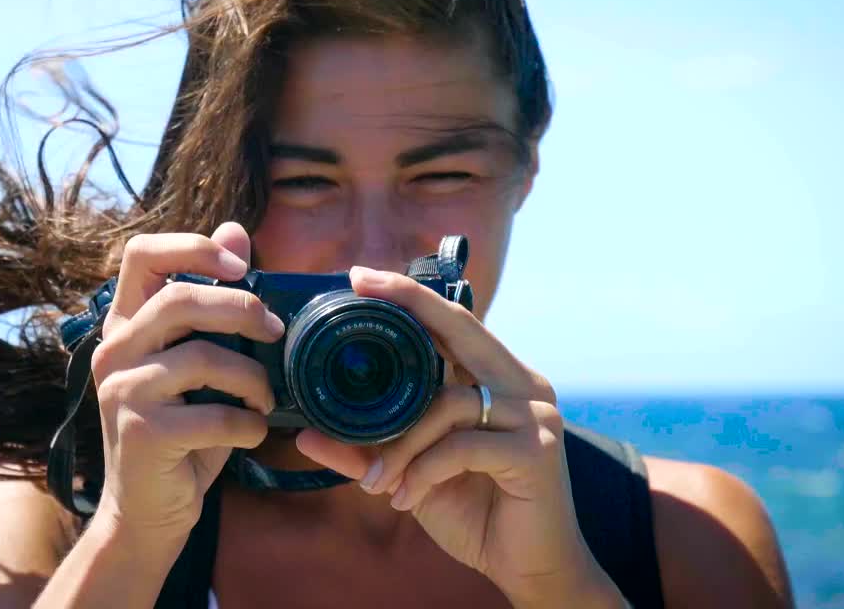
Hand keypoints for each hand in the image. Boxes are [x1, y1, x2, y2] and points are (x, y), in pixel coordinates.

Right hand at [90, 222, 282, 542]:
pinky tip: (250, 433)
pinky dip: (248, 425)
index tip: (240, 265)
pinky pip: (216, 414)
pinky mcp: (141, 433)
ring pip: (204, 357)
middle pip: (180, 300)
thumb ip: (212, 304)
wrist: (148, 511)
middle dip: (242, 309)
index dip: (194, 247)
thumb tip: (237, 231)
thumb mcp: (197, 362)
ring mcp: (122, 391)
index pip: (141, 254)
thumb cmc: (181, 431)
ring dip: (253, 379)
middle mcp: (114, 351)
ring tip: (264, 400)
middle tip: (276, 331)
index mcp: (125, 325)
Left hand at [296, 266, 621, 607]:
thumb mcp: (411, 475)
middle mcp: (523, 386)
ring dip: (402, 445)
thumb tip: (305, 435)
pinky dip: (425, 470)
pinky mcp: (537, 451)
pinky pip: (463, 446)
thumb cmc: (475, 511)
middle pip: (462, 330)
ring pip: (447, 403)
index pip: (453, 325)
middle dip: (409, 304)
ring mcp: (535, 416)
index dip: (411, 296)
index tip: (362, 276)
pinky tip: (408, 497)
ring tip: (379, 483)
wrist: (530, 566)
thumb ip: (366, 451)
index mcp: (497, 381)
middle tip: (361, 287)